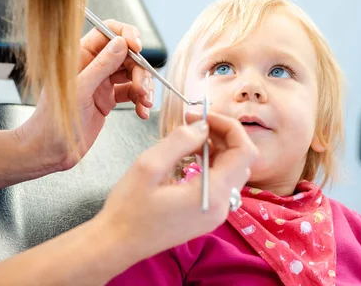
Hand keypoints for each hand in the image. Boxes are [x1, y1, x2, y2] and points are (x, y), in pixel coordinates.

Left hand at [19, 20, 154, 171]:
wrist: (49, 151)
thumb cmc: (52, 122)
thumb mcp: (80, 91)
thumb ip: (101, 66)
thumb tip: (121, 43)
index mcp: (80, 56)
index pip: (107, 32)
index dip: (126, 35)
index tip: (138, 48)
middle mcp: (91, 66)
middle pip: (126, 55)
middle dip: (139, 69)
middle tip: (142, 88)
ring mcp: (100, 83)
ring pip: (132, 74)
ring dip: (143, 86)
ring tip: (145, 102)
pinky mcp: (107, 99)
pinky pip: (131, 93)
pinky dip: (140, 100)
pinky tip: (142, 111)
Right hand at [96, 112, 257, 261]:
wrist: (117, 245)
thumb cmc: (128, 208)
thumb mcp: (149, 166)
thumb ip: (180, 141)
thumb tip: (203, 126)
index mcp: (214, 195)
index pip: (243, 151)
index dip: (229, 127)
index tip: (203, 115)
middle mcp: (222, 206)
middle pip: (241, 160)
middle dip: (223, 134)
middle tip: (194, 121)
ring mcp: (216, 214)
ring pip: (232, 170)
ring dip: (218, 147)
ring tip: (190, 136)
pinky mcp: (206, 216)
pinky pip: (221, 183)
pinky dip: (212, 163)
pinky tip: (190, 156)